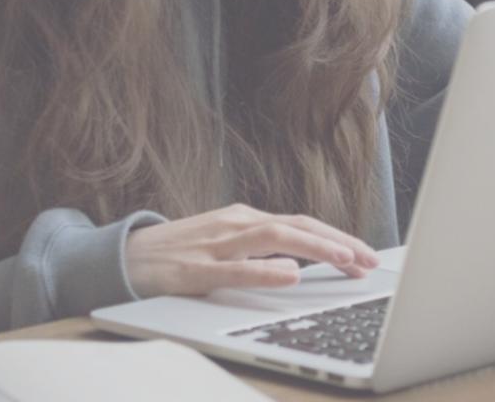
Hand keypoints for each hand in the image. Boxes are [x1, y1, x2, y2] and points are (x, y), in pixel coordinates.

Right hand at [124, 203, 380, 298]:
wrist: (125, 255)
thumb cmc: (179, 251)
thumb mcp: (225, 242)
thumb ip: (259, 248)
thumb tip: (300, 260)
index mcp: (244, 218)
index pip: (301, 223)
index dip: (337, 237)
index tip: (365, 255)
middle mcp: (236, 224)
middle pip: (297, 225)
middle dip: (338, 242)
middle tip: (369, 260)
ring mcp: (217, 244)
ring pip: (275, 238)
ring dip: (315, 248)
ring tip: (345, 260)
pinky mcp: (198, 269)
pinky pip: (238, 268)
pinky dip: (267, 271)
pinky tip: (291, 275)